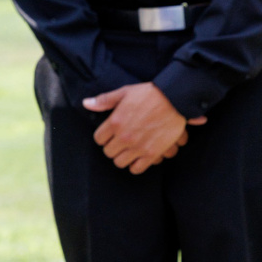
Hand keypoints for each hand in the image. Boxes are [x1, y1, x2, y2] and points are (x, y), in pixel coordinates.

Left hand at [83, 82, 207, 173]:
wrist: (175, 100)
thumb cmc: (149, 94)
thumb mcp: (124, 92)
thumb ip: (104, 101)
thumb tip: (86, 103)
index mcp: (114, 122)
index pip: (99, 139)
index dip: (103, 137)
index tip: (109, 134)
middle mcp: (124, 137)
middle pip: (108, 152)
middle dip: (112, 147)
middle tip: (119, 142)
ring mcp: (138, 147)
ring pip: (120, 162)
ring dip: (123, 157)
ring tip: (128, 150)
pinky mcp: (152, 153)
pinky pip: (137, 169)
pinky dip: (136, 165)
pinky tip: (138, 157)